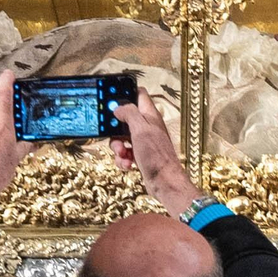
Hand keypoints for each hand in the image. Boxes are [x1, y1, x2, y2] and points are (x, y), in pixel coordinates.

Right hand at [112, 90, 198, 215]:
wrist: (164, 182)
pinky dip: (123, 159)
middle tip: (116, 136)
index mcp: (149, 115)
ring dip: (118, 148)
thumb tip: (119, 107)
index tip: (113, 100)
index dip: (126, 94)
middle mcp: (147, 126)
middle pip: (124, 119)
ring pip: (122, 138)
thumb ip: (130, 114)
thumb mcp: (141, 129)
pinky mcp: (139, 155)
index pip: (139, 95)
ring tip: (123, 154)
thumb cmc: (157, 156)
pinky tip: (128, 164)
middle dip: (116, 129)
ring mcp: (143, 141)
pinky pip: (124, 153)